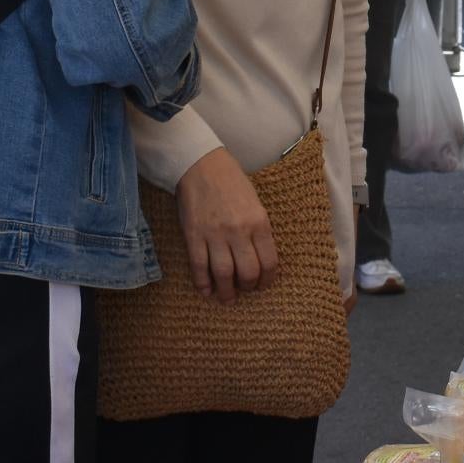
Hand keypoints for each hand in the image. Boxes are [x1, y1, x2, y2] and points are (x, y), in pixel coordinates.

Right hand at [175, 148, 275, 302]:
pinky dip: (203, 283)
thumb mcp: (256, 204)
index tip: (263, 285)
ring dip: (226, 292)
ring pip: (224, 274)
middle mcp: (239, 231)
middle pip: (248, 273)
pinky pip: (199, 266)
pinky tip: (206, 290)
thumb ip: (259, 230)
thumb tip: (260, 259)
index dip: (267, 280)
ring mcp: (214, 234)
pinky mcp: (193, 235)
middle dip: (248, 287)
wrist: (201, 165)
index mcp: (259, 222)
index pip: (269, 262)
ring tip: (227, 297)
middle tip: (245, 289)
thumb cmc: (232, 183)